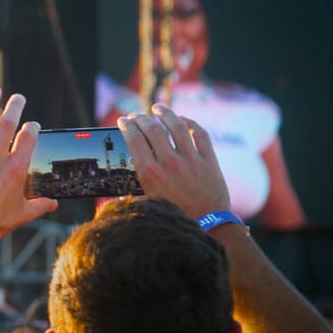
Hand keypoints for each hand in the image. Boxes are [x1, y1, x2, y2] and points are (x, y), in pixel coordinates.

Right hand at [118, 103, 228, 218]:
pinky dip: (190, 123)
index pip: (134, 139)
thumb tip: (130, 164)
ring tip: (158, 108)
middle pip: (152, 128)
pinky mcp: (209, 161)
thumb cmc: (174, 215)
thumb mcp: (148, 199)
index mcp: (150, 173)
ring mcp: (191, 160)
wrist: (207, 225)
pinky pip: (200, 134)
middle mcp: (169, 163)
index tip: (123, 120)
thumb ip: (139, 179)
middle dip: (141, 118)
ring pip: (177, 126)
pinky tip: (183, 120)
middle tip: (136, 115)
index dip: (127, 125)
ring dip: (165, 113)